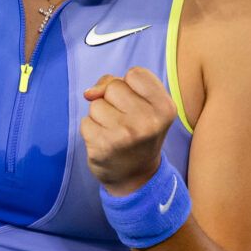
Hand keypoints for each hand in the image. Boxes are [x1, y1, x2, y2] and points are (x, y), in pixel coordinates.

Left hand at [80, 67, 173, 196]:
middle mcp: (148, 121)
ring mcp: (125, 135)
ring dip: (100, 116)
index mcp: (165, 107)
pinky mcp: (103, 146)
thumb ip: (119, 84)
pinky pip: (85, 122)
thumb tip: (89, 93)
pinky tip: (104, 142)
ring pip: (96, 104)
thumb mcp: (145, 106)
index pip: (135, 73)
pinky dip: (91, 130)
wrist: (136, 177)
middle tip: (125, 121)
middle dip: (113, 100)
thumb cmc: (139, 133)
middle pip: (114, 86)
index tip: (136, 104)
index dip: (130, 85)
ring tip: (114, 132)